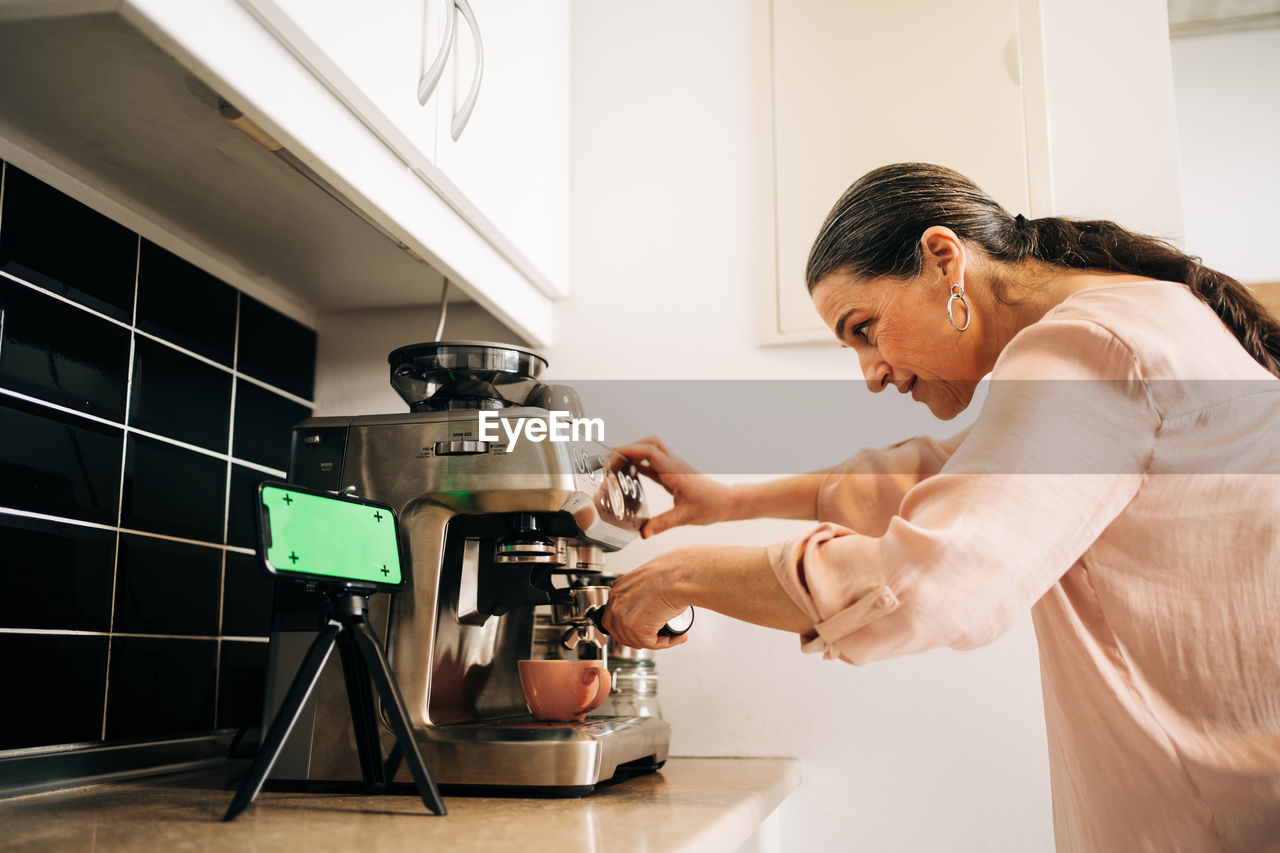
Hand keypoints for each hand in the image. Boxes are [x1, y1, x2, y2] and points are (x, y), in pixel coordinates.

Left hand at [600, 549, 691, 649]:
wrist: (679, 576)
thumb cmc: (671, 572)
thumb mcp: (649, 578)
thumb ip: (643, 591)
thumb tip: (650, 601)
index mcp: (619, 589)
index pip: (614, 614)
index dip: (626, 626)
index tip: (639, 629)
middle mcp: (617, 602)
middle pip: (618, 631)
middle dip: (635, 638)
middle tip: (652, 639)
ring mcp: (624, 616)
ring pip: (635, 640)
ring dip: (654, 641)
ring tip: (670, 635)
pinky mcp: (637, 629)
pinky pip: (651, 644)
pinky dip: (665, 643)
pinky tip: (675, 637)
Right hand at [613, 436, 735, 537]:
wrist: (727, 502)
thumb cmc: (711, 506)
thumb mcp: (684, 517)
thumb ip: (662, 524)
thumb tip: (643, 533)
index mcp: (675, 472)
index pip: (650, 451)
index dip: (630, 450)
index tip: (613, 454)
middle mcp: (674, 465)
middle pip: (649, 443)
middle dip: (630, 447)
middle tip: (613, 460)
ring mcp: (674, 468)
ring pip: (652, 450)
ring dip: (635, 453)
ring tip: (618, 465)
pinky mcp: (674, 474)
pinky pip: (654, 463)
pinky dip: (641, 464)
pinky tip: (632, 472)